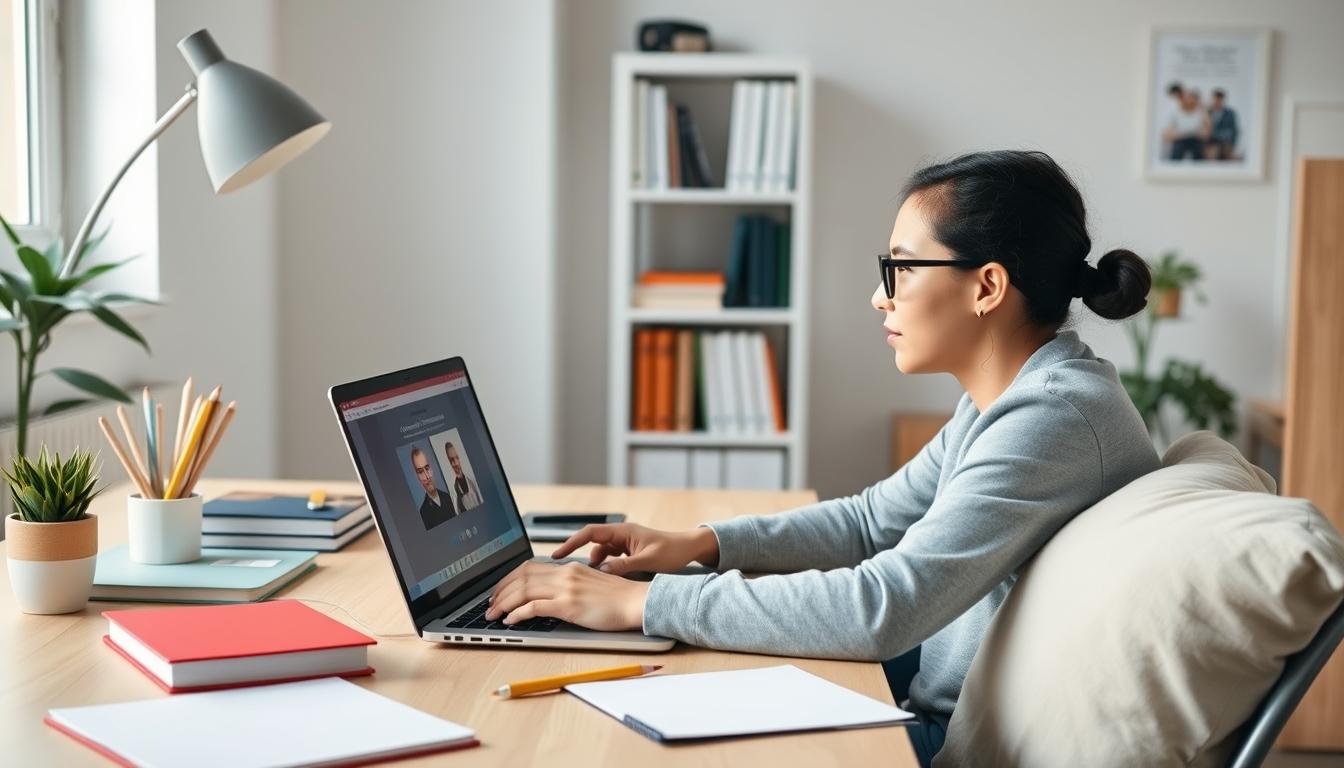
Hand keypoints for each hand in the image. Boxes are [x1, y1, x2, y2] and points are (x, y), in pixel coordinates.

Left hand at [484, 561, 648, 630]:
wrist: (637, 602)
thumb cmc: (619, 599)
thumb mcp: (590, 585)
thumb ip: (571, 585)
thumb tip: (551, 594)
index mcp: (569, 568)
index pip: (530, 567)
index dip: (509, 578)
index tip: (500, 589)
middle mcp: (565, 574)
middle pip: (521, 576)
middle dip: (500, 591)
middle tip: (490, 604)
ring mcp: (566, 589)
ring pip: (523, 590)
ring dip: (503, 603)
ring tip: (493, 614)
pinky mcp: (568, 606)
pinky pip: (534, 607)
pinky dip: (517, 614)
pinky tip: (510, 621)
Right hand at [550, 523, 718, 575]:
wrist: (689, 549)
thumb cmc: (672, 552)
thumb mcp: (648, 561)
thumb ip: (624, 566)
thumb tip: (601, 570)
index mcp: (623, 531)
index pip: (590, 533)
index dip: (571, 542)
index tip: (557, 553)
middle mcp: (621, 535)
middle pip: (591, 542)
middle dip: (576, 553)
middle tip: (561, 568)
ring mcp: (624, 543)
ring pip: (600, 552)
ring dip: (592, 564)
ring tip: (585, 579)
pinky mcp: (629, 552)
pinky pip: (609, 558)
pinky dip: (603, 567)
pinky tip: (603, 579)